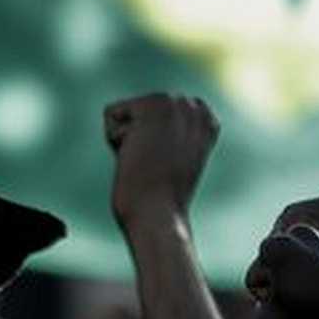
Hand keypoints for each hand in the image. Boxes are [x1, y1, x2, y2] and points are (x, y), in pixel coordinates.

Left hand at [103, 94, 218, 229]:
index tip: (164, 166)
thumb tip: (146, 130)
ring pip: (125, 112)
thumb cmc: (162, 201)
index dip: (150, 142)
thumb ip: (168, 140)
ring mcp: (174, 104)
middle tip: (153, 166)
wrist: (158, 214)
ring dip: (125, 139)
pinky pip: (111, 113)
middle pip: (139, 111)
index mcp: (207, 121)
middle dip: (137, 138)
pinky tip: (135, 155)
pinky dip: (113, 138)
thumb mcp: (176, 165)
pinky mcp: (151, 105)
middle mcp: (194, 107)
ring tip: (145, 162)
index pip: (157, 113)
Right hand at [245, 224, 318, 318]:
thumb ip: (258, 302)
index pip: (257, 275)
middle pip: (282, 259)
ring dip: (309, 271)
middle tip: (310, 301)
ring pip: (306, 254)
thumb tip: (270, 290)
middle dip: (289, 278)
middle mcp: (302, 229)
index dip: (270, 298)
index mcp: (276, 244)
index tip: (296, 308)